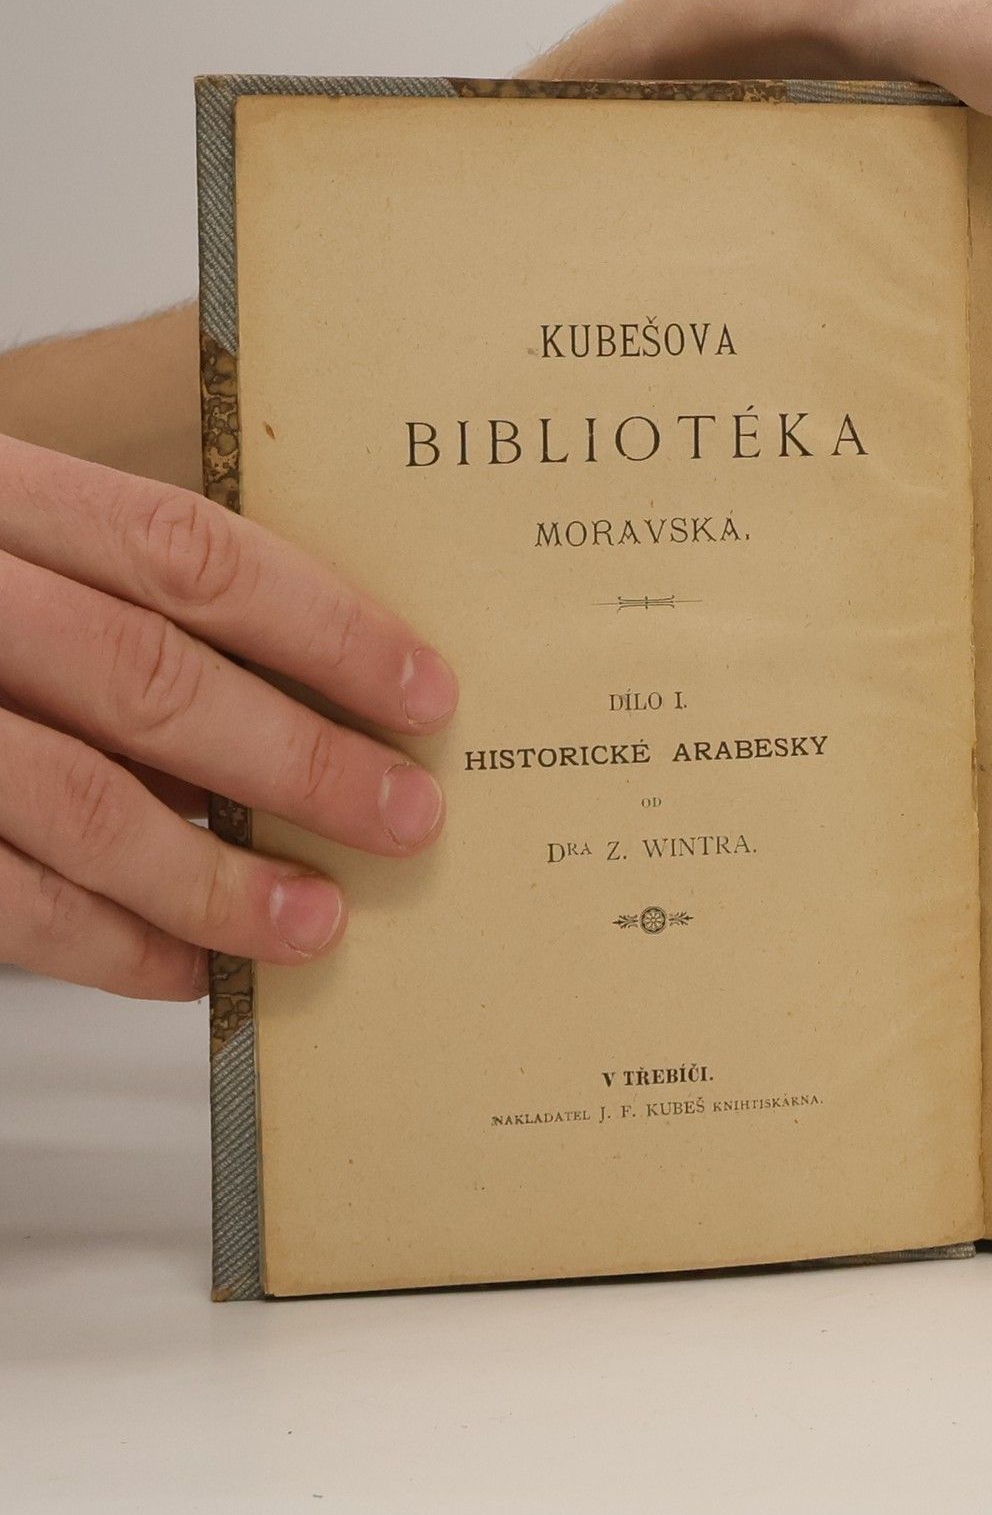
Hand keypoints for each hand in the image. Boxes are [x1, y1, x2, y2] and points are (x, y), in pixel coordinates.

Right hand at [0, 434, 456, 998]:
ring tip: (317, 923)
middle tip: (406, 818)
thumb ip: (116, 597)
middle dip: (297, 760)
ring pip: (73, 801)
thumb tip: (303, 698)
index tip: (425, 691)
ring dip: (212, 877)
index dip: (323, 625)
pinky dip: (101, 944)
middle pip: (148, 677)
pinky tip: (185, 969)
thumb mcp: (7, 545)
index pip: (186, 551)